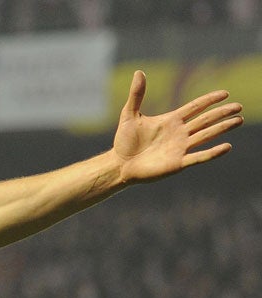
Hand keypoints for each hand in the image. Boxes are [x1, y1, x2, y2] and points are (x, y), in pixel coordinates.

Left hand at [112, 70, 242, 183]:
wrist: (120, 165)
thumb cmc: (124, 141)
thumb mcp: (129, 115)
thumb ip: (136, 95)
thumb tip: (138, 72)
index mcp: (171, 120)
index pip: (195, 107)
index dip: (209, 100)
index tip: (225, 93)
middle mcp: (180, 133)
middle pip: (205, 120)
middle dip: (222, 113)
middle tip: (239, 106)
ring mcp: (180, 148)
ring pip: (206, 136)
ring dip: (222, 128)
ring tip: (238, 120)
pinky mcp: (177, 163)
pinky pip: (198, 157)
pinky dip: (212, 153)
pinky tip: (226, 146)